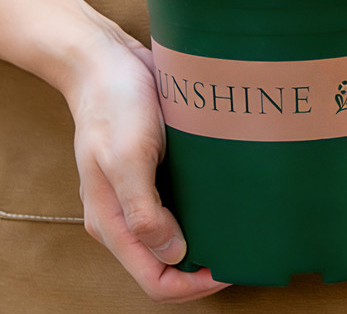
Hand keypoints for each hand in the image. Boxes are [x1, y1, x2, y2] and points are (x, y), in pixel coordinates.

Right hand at [63, 23, 229, 302]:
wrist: (105, 60)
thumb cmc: (114, 104)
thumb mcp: (127, 155)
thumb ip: (143, 210)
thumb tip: (173, 255)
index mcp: (111, 221)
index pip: (153, 279)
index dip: (191, 285)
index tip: (228, 267)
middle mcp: (123, 214)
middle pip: (165, 262)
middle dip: (201, 266)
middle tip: (241, 248)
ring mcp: (137, 192)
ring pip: (173, 235)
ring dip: (203, 237)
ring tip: (239, 226)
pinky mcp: (152, 169)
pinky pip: (177, 203)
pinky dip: (200, 208)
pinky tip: (225, 195)